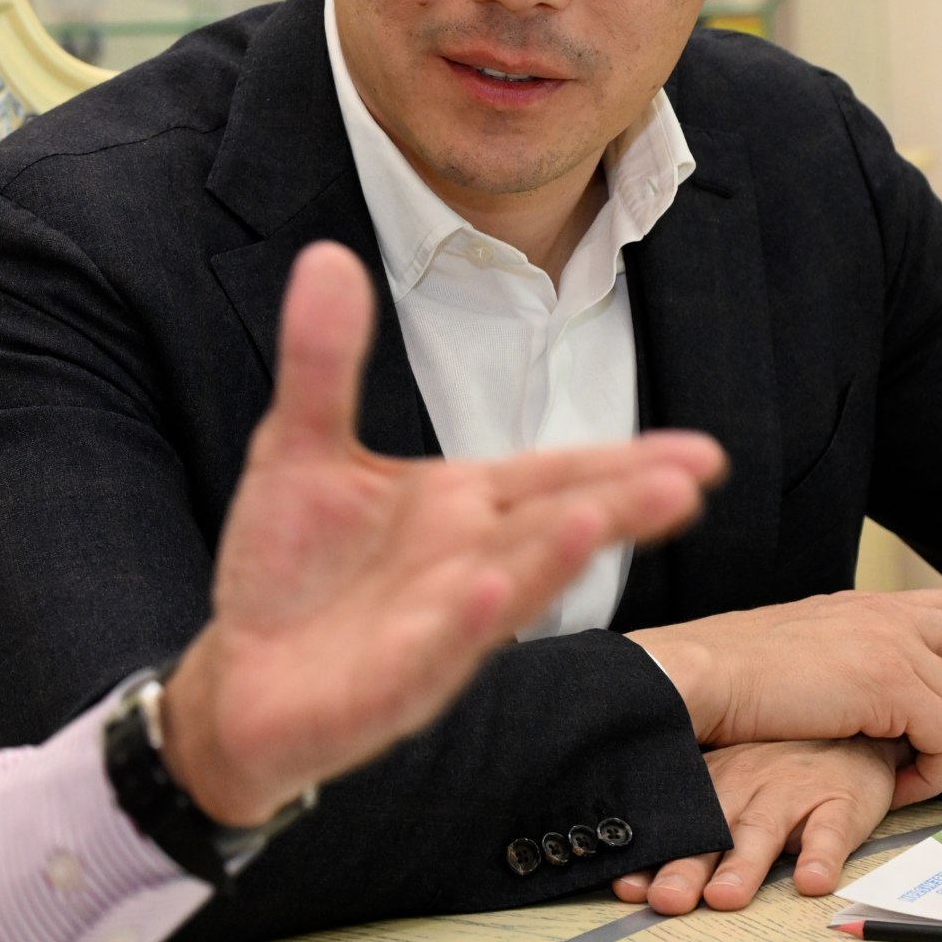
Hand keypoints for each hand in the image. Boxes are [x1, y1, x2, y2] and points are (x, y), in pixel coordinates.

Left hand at [157, 243, 726, 825]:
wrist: (236, 678)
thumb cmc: (289, 566)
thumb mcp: (298, 447)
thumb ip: (325, 361)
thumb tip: (328, 254)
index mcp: (459, 508)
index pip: (556, 478)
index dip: (627, 464)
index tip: (705, 455)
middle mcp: (464, 566)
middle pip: (552, 529)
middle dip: (617, 506)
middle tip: (689, 482)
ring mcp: (434, 632)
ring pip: (506, 590)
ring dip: (549, 561)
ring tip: (594, 524)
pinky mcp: (387, 687)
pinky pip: (430, 654)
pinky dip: (458, 626)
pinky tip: (483, 595)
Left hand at [612, 737, 903, 913]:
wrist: (849, 738)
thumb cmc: (777, 775)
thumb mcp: (729, 788)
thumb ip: (692, 831)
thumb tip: (633, 880)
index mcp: (710, 786)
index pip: (676, 826)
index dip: (651, 857)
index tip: (626, 887)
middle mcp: (743, 787)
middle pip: (710, 832)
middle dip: (686, 868)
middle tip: (667, 900)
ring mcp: (790, 793)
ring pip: (761, 831)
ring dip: (743, 866)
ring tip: (726, 896)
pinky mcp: (839, 801)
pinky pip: (830, 831)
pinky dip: (822, 856)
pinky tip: (813, 882)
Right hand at [627, 585, 941, 803]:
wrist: (699, 675)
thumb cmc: (729, 675)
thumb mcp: (801, 649)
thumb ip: (848, 655)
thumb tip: (878, 693)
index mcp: (869, 604)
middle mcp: (891, 614)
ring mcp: (895, 645)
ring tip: (921, 782)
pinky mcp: (891, 683)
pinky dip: (938, 772)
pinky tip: (900, 785)